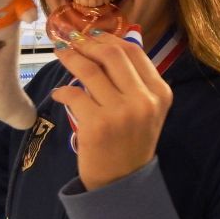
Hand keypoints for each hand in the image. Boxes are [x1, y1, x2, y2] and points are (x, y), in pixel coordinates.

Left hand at [50, 31, 172, 190]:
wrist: (121, 182)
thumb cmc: (130, 142)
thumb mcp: (145, 109)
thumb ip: (133, 80)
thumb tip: (105, 44)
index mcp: (159, 92)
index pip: (133, 51)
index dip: (108, 39)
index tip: (92, 36)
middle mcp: (144, 100)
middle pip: (112, 54)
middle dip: (88, 43)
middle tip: (73, 42)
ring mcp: (121, 112)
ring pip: (90, 70)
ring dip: (71, 58)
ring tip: (61, 55)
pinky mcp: (97, 125)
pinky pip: (74, 94)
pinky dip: (62, 92)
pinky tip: (60, 94)